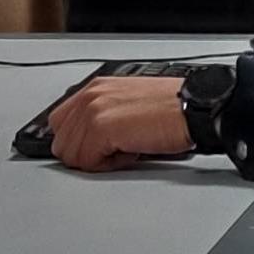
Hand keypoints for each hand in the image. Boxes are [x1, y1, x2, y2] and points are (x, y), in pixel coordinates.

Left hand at [43, 76, 193, 171]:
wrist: (193, 108)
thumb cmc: (172, 109)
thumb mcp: (129, 105)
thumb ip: (104, 116)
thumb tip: (89, 143)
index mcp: (96, 88)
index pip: (60, 123)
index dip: (78, 143)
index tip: (98, 149)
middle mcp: (91, 95)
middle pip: (61, 142)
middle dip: (85, 154)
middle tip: (116, 150)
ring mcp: (94, 110)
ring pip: (71, 155)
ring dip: (98, 160)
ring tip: (126, 148)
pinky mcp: (101, 127)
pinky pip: (87, 162)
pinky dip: (108, 165)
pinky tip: (130, 151)